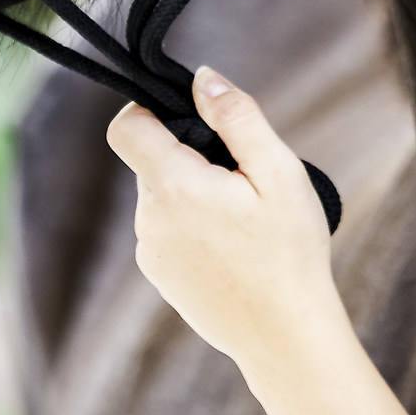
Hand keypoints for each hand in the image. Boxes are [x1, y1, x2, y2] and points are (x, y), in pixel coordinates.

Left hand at [107, 68, 340, 365]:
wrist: (285, 336)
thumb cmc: (289, 251)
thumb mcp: (278, 172)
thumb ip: (237, 117)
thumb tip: (202, 78)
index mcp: (173, 186)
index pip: (126, 127)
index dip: (151, 109)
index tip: (191, 117)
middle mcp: (149, 219)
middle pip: (151, 160)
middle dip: (190, 154)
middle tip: (243, 178)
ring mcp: (151, 252)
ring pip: (162, 196)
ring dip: (193, 192)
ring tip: (244, 218)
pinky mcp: (161, 276)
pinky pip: (167, 229)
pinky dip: (194, 225)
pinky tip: (234, 247)